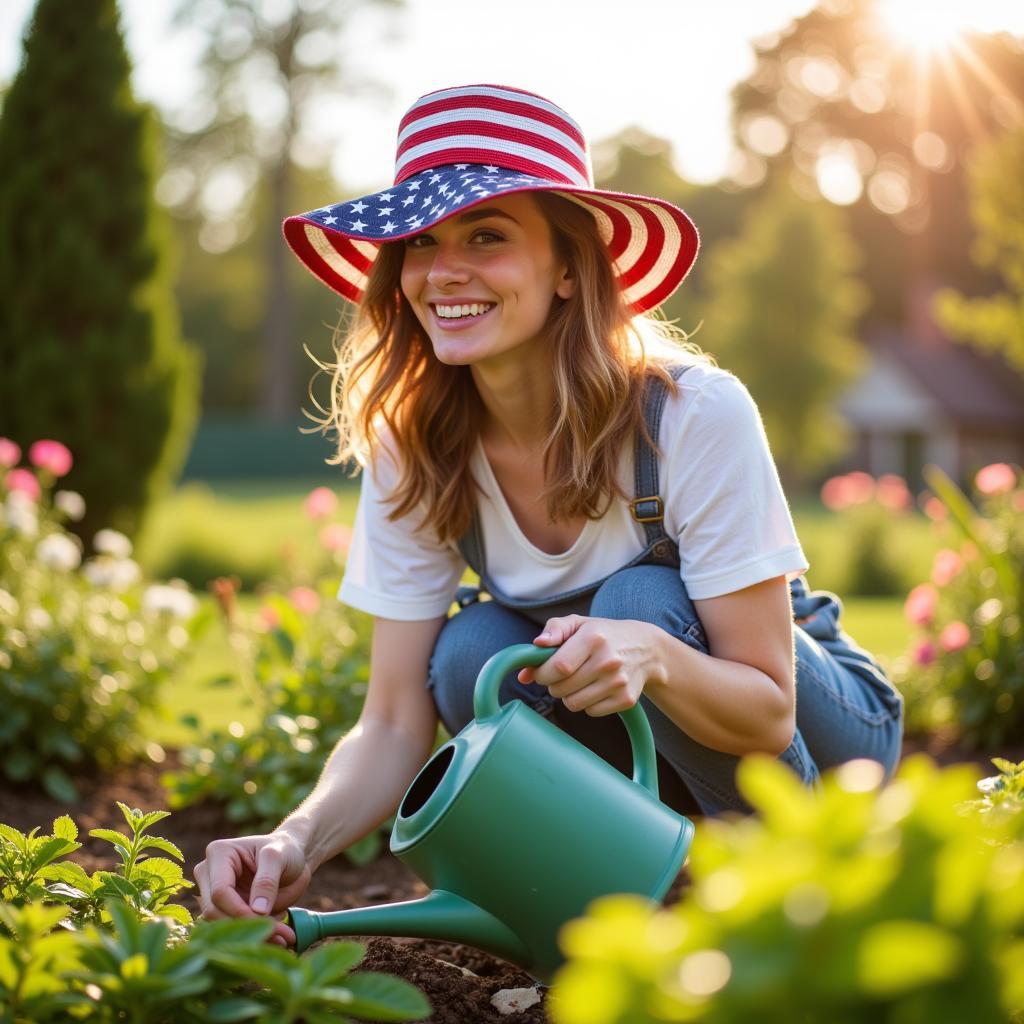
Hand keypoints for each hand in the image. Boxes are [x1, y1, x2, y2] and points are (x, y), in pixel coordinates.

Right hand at [193, 832, 312, 947]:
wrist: (292, 856)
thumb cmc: (285, 850)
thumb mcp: (279, 857)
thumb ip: (267, 881)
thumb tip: (257, 911)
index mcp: (219, 853)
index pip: (220, 891)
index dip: (240, 911)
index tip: (268, 922)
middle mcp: (208, 873)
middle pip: (214, 911)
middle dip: (246, 926)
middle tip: (282, 936)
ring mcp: (211, 893)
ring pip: (220, 924)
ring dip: (250, 936)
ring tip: (283, 937)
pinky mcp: (221, 910)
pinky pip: (229, 930)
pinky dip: (251, 937)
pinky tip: (275, 938)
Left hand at [517, 615, 662, 715]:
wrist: (645, 649)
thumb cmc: (603, 635)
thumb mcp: (579, 623)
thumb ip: (554, 629)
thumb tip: (536, 645)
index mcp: (594, 638)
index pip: (558, 667)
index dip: (542, 673)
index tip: (540, 671)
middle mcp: (608, 660)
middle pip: (562, 689)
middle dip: (553, 684)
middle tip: (561, 674)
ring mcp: (619, 682)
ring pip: (573, 704)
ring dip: (568, 695)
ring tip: (578, 680)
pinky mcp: (626, 700)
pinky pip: (591, 711)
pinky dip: (587, 703)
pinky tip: (595, 687)